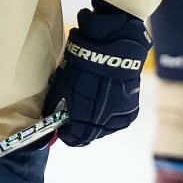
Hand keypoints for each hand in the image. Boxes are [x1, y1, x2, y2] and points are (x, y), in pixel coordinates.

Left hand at [44, 6, 147, 146]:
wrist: (113, 45)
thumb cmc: (83, 61)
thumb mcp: (64, 81)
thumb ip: (57, 103)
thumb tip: (51, 115)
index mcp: (84, 115)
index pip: (74, 137)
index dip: (68, 135)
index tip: (64, 131)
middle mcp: (104, 120)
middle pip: (91, 135)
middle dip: (82, 130)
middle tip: (77, 121)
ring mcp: (120, 115)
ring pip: (106, 130)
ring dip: (99, 125)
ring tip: (93, 113)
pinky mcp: (132, 108)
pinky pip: (120, 121)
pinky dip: (113, 118)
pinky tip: (107, 109)